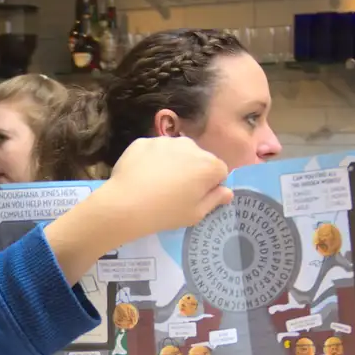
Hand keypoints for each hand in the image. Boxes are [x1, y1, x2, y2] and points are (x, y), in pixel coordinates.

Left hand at [44, 136, 229, 282]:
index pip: (220, 172)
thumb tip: (228, 191)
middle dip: (192, 171)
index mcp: (208, 165)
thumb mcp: (195, 214)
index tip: (195, 197)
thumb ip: (215, 200)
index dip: (210, 185)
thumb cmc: (166, 213)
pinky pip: (154, 150)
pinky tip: (142, 177)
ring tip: (157, 184)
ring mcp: (165, 141)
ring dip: (172, 163)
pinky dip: (151, 160)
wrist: (126, 204)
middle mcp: (190, 146)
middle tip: (175, 192)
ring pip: (176, 152)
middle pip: (198, 158)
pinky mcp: (144, 141)